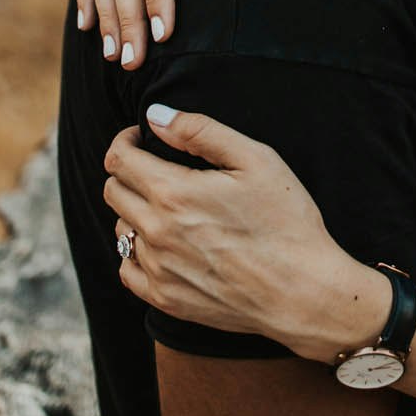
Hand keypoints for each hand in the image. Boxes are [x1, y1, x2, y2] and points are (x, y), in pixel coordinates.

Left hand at [103, 107, 386, 356]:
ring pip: (119, 230)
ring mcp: (158, 269)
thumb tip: (155, 116)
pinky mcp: (165, 299)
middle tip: (156, 167)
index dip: (125, 141)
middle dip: (128, 171)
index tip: (141, 137)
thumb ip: (201, 131)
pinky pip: (127, 270)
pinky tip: (164, 244)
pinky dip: (137, 252)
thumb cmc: (286, 221)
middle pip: (113, 191)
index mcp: (173, 193)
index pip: (119, 160)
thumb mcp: (256, 159)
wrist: (302, 291)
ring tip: (168, 206)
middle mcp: (156, 232)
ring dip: (135, 211)